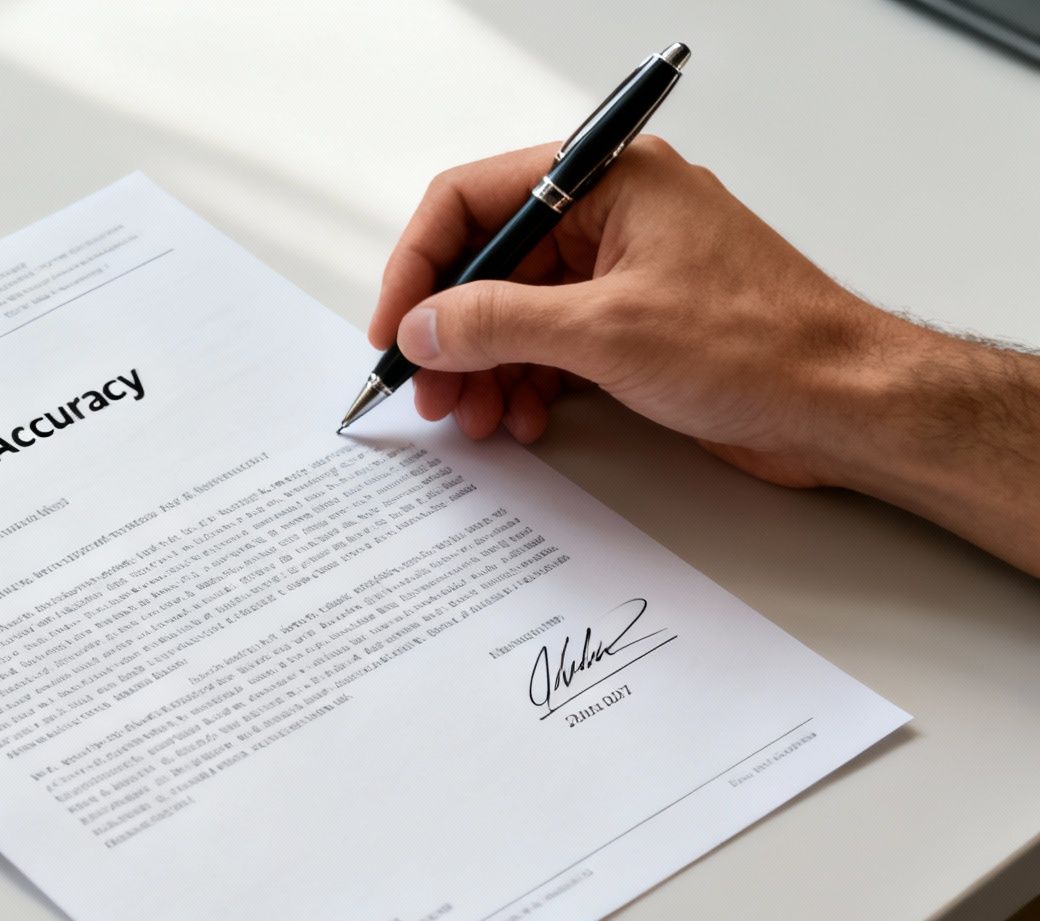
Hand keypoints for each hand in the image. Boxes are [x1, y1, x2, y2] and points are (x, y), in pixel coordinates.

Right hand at [366, 137, 1039, 574]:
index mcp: (610, 180)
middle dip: (451, 333)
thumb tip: (425, 325)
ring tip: (474, 418)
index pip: (473, 200)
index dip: (419, 266)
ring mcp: (625, 270)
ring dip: (484, 368)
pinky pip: (553, 343)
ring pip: (516, 312)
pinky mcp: (636, 324)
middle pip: (490, 263)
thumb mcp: (605, 332)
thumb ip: (496, 323)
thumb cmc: (764, 347)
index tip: (395, 328)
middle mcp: (614, 214)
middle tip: (429, 390)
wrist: (846, 406)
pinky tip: (522, 418)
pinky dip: (526, 382)